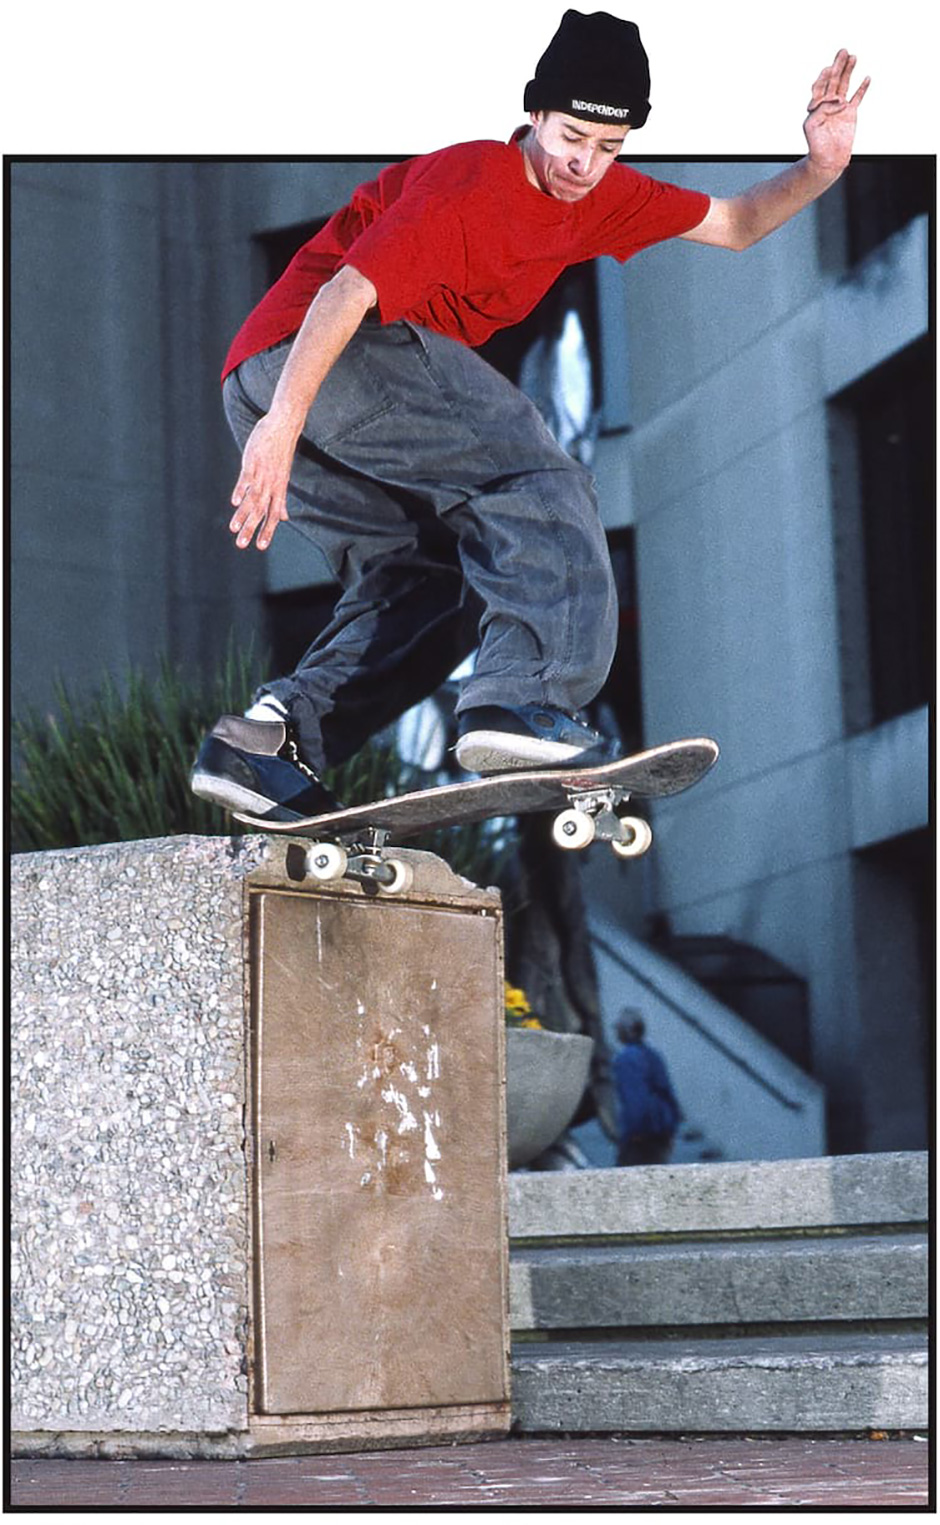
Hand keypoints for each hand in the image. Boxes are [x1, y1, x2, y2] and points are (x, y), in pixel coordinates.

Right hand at [228, 411, 299, 550]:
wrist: (284, 427)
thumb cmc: (281, 453)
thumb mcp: (283, 478)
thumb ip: (281, 499)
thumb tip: (284, 518)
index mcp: (279, 490)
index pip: (274, 515)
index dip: (268, 531)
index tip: (261, 547)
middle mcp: (271, 485)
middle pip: (261, 511)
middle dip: (252, 529)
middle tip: (242, 545)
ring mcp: (262, 474)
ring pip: (252, 498)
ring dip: (243, 514)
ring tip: (233, 529)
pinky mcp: (252, 462)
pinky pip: (246, 479)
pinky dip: (240, 490)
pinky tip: (234, 502)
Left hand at [803, 49, 869, 176]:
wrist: (828, 158)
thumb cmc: (817, 144)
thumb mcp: (812, 125)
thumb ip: (821, 109)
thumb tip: (837, 100)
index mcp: (816, 105)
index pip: (820, 85)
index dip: (824, 76)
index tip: (829, 68)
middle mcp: (828, 103)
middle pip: (833, 80)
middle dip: (838, 65)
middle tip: (843, 51)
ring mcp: (840, 107)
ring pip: (845, 85)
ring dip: (849, 71)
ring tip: (853, 57)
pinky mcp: (850, 113)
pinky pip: (857, 97)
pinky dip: (862, 88)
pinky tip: (866, 77)